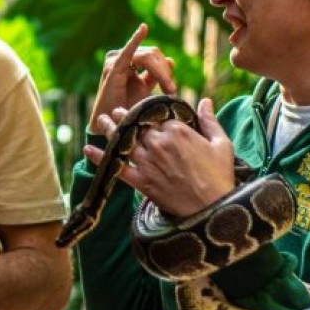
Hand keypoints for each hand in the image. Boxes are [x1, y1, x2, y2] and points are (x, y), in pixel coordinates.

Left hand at [87, 98, 235, 216]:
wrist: (212, 209)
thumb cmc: (219, 176)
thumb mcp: (221, 144)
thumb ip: (210, 121)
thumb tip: (206, 101)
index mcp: (177, 131)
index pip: (155, 115)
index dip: (146, 111)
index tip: (139, 108)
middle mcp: (159, 144)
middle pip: (135, 125)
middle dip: (124, 117)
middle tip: (116, 111)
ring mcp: (148, 162)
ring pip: (123, 141)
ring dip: (109, 130)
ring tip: (101, 120)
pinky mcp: (141, 182)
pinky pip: (117, 167)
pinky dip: (101, 159)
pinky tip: (88, 150)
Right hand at [88, 23, 175, 134]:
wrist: (112, 120)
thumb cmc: (126, 105)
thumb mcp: (145, 87)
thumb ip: (155, 74)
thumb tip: (170, 60)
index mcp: (128, 58)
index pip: (153, 55)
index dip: (165, 70)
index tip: (172, 90)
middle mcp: (120, 55)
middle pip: (152, 54)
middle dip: (165, 72)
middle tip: (172, 91)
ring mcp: (115, 59)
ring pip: (148, 57)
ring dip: (162, 73)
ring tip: (168, 90)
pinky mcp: (113, 67)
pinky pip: (128, 52)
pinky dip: (135, 39)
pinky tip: (143, 28)